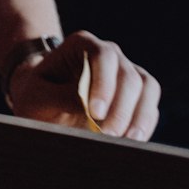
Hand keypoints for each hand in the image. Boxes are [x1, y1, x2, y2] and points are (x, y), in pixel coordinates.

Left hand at [6, 30, 159, 141]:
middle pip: (128, 75)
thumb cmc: (37, 94)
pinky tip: (132, 143)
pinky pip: (150, 106)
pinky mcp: (136, 95)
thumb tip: (92, 114)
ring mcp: (124, 72)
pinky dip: (144, 125)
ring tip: (127, 142)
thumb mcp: (39, 96)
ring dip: (139, 117)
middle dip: (121, 109)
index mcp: (82, 44)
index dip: (104, 84)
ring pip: (147, 88)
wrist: (43, 102)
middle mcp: (109, 54)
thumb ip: (63, 99)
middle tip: (107, 135)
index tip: (95, 113)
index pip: (103, 56)